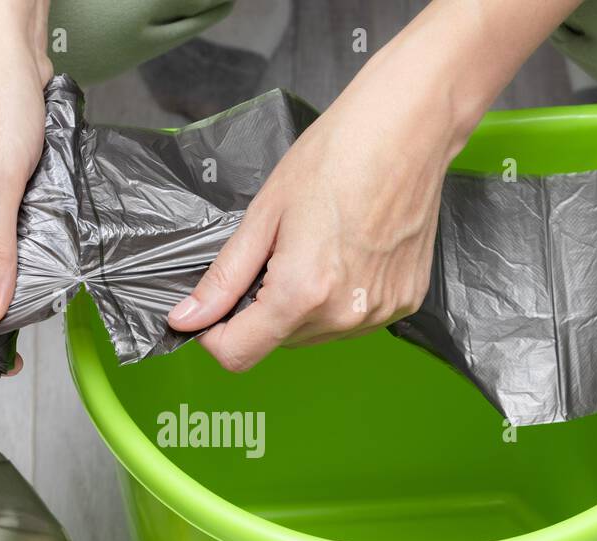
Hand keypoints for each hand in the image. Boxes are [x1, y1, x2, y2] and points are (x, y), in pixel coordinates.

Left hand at [167, 0, 582, 371]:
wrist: (409, 128)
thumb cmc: (337, 155)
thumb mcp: (263, 214)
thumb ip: (223, 278)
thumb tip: (186, 319)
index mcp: (302, 294)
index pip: (238, 355)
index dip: (215, 334)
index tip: (216, 305)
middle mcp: (344, 315)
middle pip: (277, 343)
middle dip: (262, 311)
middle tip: (278, 252)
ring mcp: (380, 313)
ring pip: (314, 334)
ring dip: (302, 306)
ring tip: (319, 246)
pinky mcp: (405, 303)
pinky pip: (352, 319)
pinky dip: (339, 298)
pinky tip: (349, 252)